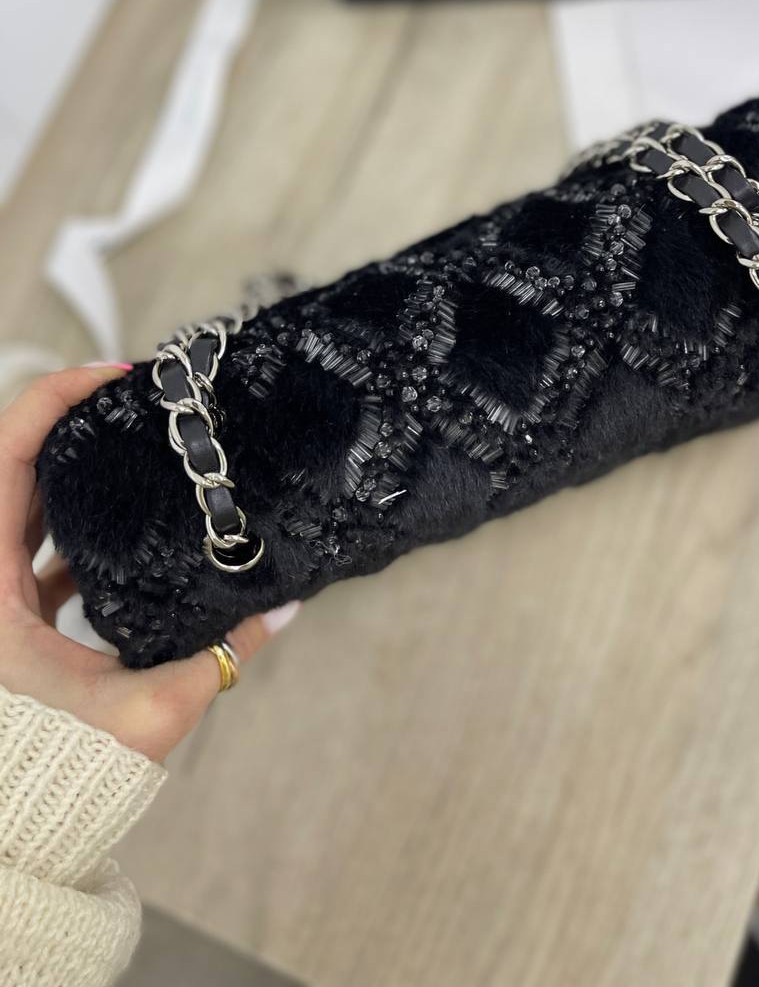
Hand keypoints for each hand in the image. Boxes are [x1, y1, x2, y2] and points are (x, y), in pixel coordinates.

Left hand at [0, 366, 298, 762]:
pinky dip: (72, 524)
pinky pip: (34, 547)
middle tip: (131, 398)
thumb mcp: (150, 705)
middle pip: (15, 467)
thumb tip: (285, 607)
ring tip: (128, 446)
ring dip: (70, 470)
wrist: (16, 826)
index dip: (51, 400)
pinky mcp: (9, 618)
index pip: (7, 457)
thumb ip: (223, 653)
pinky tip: (122, 530)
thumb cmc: (60, 770)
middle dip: (70, 420)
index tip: (110, 378)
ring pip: (23, 506)